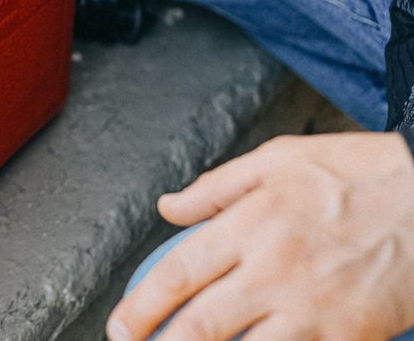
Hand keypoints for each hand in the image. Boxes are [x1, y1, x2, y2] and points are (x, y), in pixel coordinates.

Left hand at [108, 133, 413, 340]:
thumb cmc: (360, 174)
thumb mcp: (280, 159)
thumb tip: (168, 207)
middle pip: (201, 326)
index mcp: (253, 225)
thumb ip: (216, 187)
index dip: (140, 306)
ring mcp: (315, 311)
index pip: (177, 274)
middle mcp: (277, 271)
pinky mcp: (351, 337)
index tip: (120, 324)